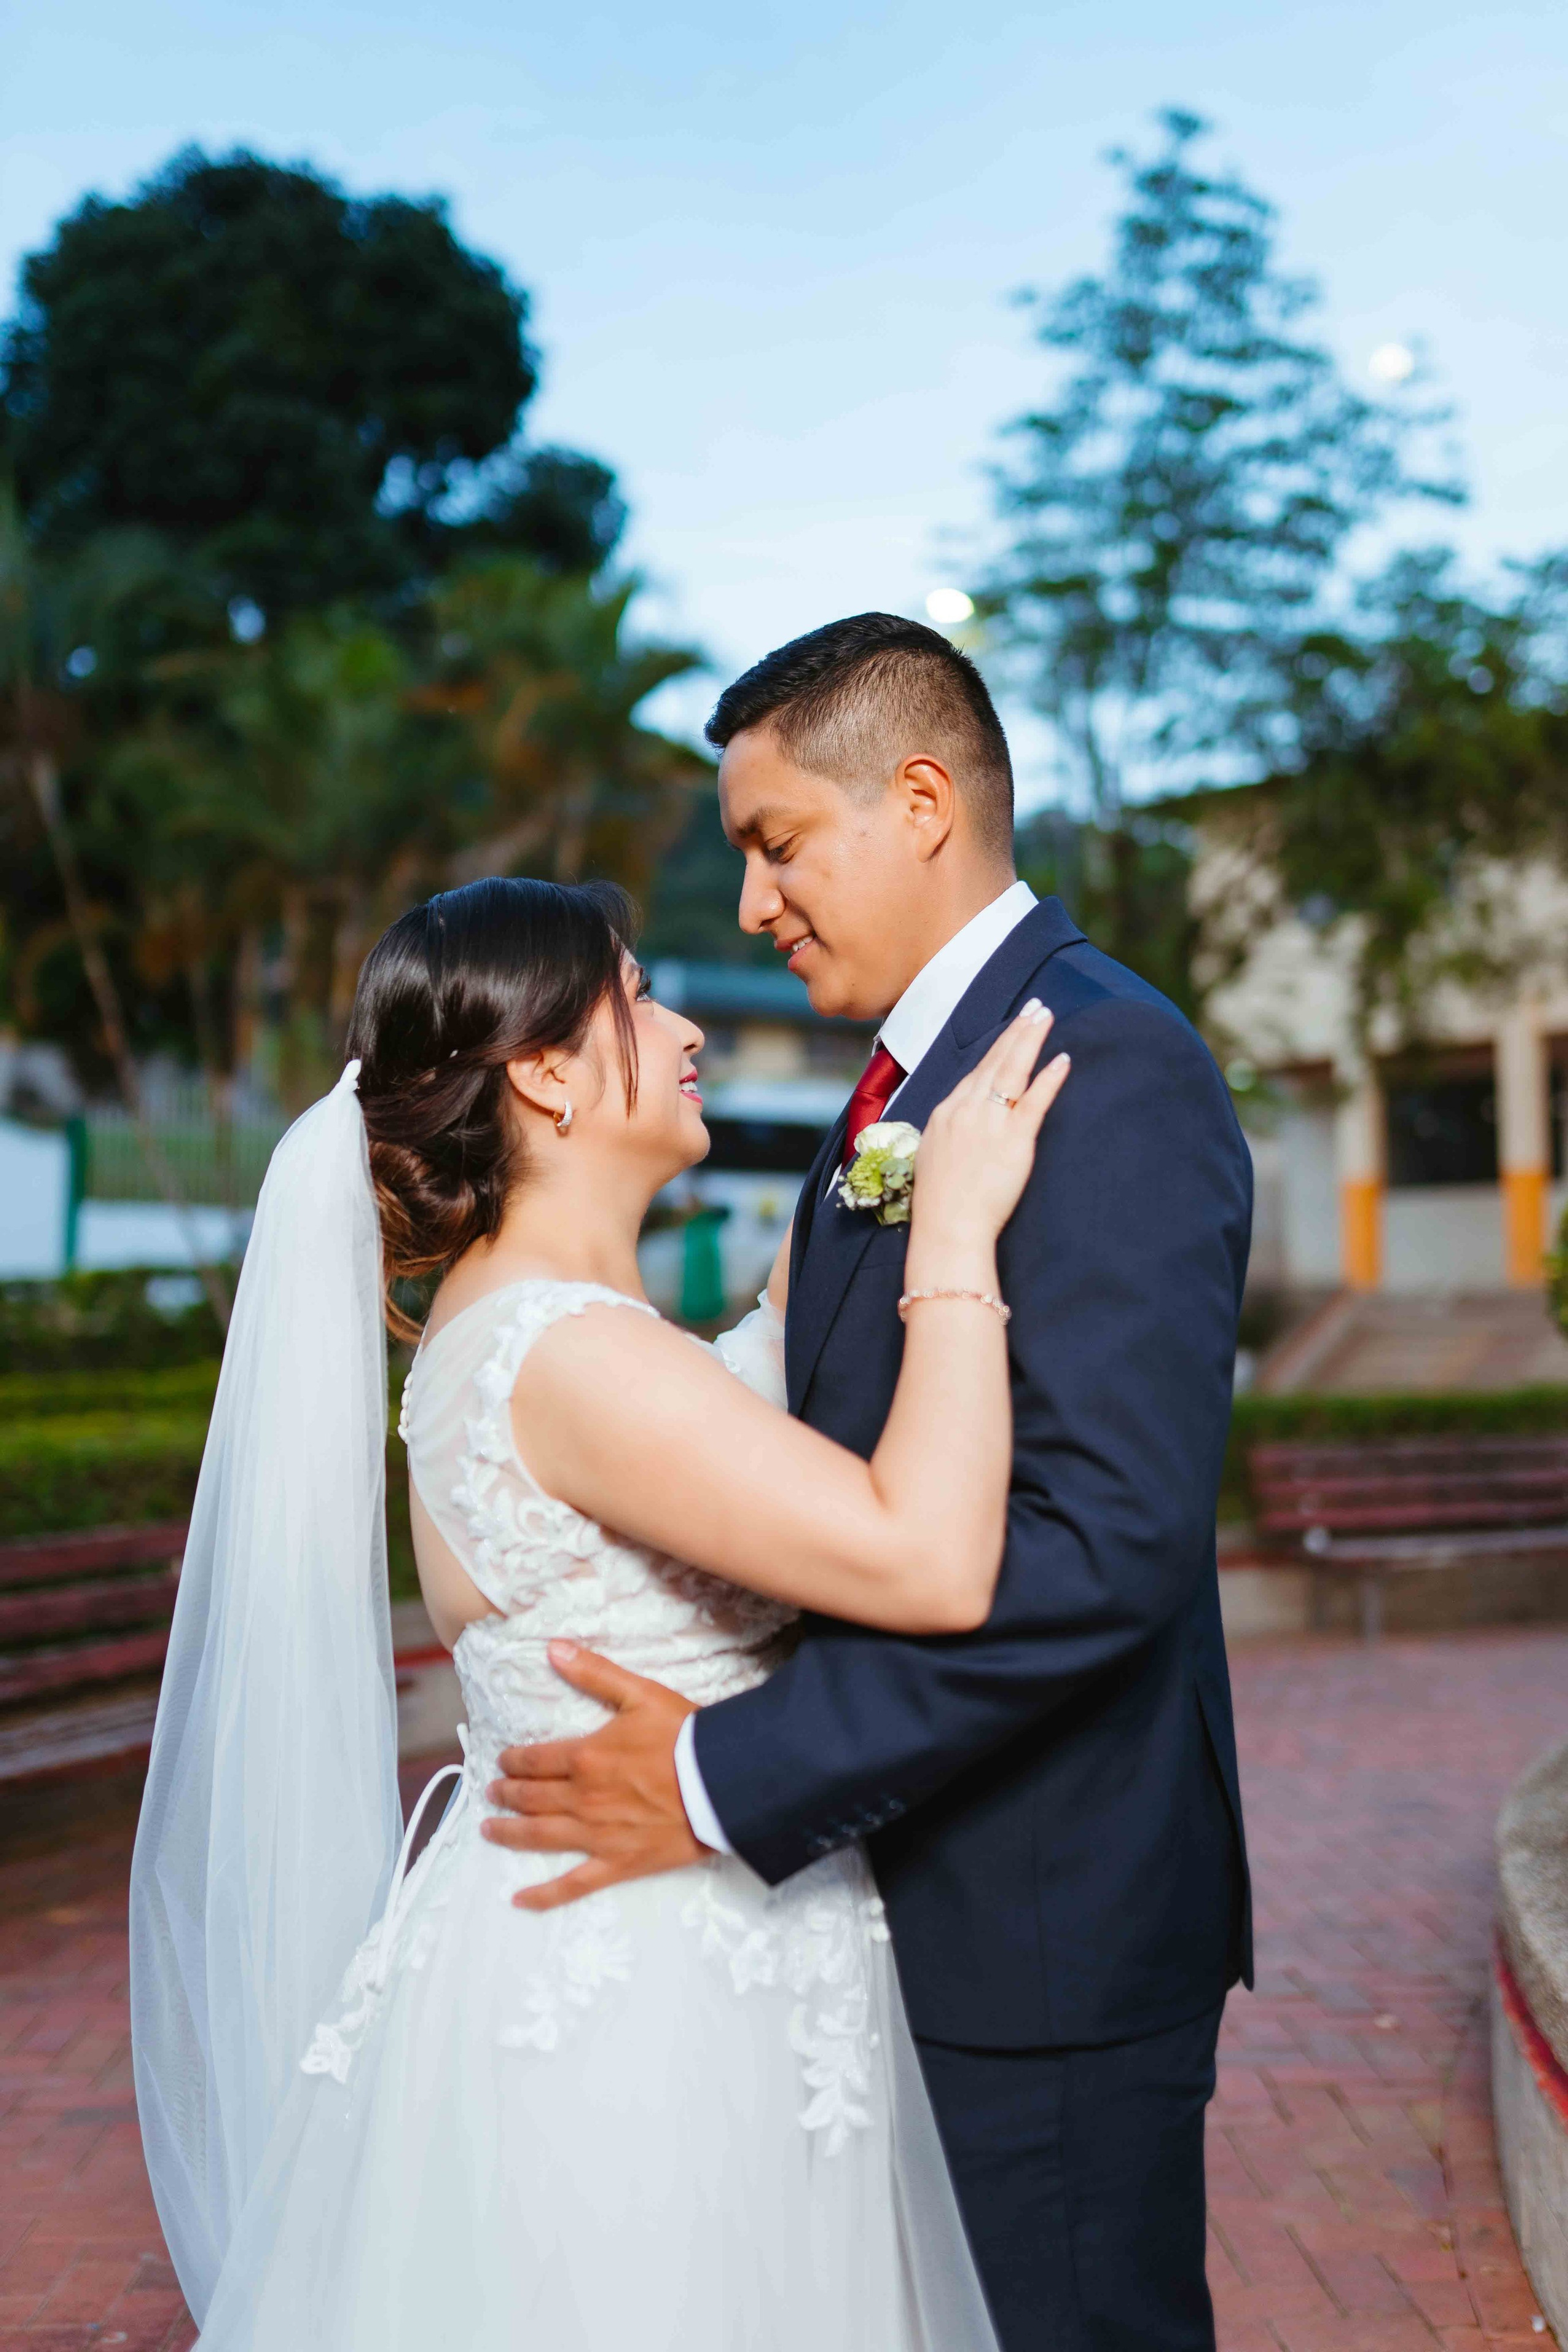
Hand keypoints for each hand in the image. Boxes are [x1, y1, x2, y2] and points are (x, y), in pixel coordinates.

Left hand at [481, 1640, 701, 1910]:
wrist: (722, 1783)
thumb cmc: (685, 1736)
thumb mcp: (640, 1693)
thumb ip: (594, 1673)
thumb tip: (553, 1648)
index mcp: (585, 1757)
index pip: (535, 1759)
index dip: (513, 1759)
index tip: (501, 1759)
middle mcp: (582, 1799)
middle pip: (532, 1797)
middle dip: (507, 1793)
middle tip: (491, 1792)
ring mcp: (597, 1835)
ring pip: (540, 1836)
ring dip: (510, 1833)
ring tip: (489, 1830)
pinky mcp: (617, 1863)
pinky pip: (573, 1884)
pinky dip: (544, 1895)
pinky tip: (520, 1900)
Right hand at [907, 1001, 1069, 1273]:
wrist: (947, 1227)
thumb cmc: (939, 1203)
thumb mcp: (933, 1157)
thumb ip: (949, 1134)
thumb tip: (960, 1125)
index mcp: (945, 1113)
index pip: (975, 1073)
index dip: (995, 1049)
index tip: (1010, 1031)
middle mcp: (966, 1109)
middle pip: (994, 1061)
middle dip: (1016, 1031)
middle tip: (1035, 1007)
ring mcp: (990, 1122)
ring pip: (1012, 1070)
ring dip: (1030, 1040)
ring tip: (1046, 1016)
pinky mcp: (1014, 1140)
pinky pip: (1035, 1101)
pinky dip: (1049, 1078)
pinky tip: (1063, 1059)